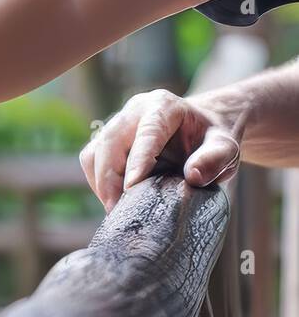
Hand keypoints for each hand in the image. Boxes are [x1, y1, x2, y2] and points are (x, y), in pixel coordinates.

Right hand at [79, 88, 241, 210]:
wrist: (200, 128)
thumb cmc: (211, 138)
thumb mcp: (226, 147)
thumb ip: (215, 159)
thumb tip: (193, 177)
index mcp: (162, 106)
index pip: (146, 134)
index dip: (137, 161)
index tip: (131, 189)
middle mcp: (133, 111)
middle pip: (110, 143)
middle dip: (109, 178)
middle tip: (118, 210)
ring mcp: (116, 124)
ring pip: (94, 152)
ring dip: (100, 183)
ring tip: (115, 210)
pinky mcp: (106, 140)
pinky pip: (91, 160)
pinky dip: (98, 183)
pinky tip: (113, 201)